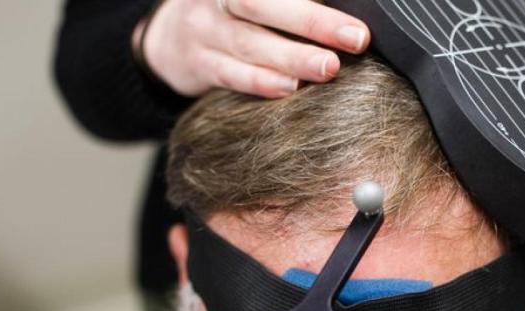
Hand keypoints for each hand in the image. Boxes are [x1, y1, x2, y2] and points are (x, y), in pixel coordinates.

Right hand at [138, 0, 370, 97]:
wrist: (168, 39)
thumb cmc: (232, 13)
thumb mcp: (258, 2)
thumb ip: (290, 6)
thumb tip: (349, 11)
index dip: (309, 1)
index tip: (348, 1)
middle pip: (262, 4)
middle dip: (313, 21)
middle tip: (356, 38)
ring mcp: (204, 29)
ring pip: (250, 43)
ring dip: (293, 57)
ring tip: (328, 68)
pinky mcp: (199, 64)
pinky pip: (230, 74)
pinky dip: (261, 82)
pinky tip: (289, 88)